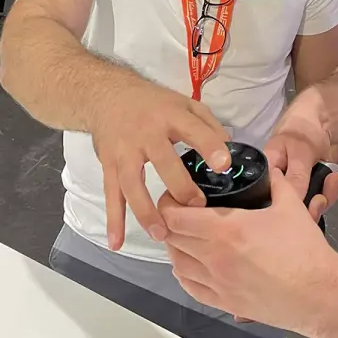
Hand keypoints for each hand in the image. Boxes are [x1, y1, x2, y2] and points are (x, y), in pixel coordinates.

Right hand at [91, 81, 231, 249]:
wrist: (108, 95)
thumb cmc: (153, 103)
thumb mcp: (184, 103)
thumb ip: (208, 126)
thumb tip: (230, 151)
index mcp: (170, 115)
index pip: (193, 130)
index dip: (209, 146)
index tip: (224, 165)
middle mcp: (146, 133)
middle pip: (162, 161)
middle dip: (180, 185)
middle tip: (196, 208)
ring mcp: (124, 151)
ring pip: (132, 183)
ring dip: (145, 210)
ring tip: (161, 233)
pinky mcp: (109, 165)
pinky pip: (111, 194)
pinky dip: (113, 219)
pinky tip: (118, 242)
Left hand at [160, 166, 337, 337]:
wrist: (321, 294)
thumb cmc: (306, 250)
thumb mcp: (292, 206)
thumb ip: (277, 183)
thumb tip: (271, 169)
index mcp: (226, 229)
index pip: (174, 216)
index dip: (167, 203)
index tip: (174, 196)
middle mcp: (214, 257)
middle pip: (172, 238)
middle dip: (170, 223)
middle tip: (180, 212)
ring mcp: (217, 283)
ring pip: (177, 264)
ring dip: (176, 248)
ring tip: (186, 237)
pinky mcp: (225, 304)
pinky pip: (190, 288)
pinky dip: (185, 274)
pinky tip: (191, 265)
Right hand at [264, 87, 337, 208]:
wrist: (325, 117)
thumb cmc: (303, 127)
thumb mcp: (300, 151)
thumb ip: (296, 178)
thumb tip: (293, 205)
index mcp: (267, 174)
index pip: (266, 201)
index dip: (281, 212)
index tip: (299, 213)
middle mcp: (279, 184)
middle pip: (289, 209)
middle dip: (309, 208)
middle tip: (320, 199)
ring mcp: (298, 186)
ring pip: (308, 206)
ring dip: (324, 198)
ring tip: (333, 181)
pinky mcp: (313, 186)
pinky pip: (321, 199)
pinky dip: (331, 191)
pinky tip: (337, 178)